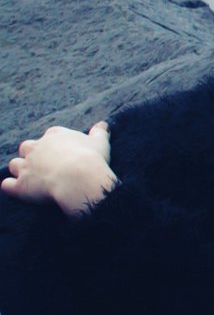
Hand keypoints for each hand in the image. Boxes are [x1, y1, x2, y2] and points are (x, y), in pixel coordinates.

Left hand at [3, 122, 118, 216]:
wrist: (80, 178)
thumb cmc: (92, 159)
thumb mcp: (100, 142)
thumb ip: (99, 132)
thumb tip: (103, 124)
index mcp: (54, 136)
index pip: (50, 135)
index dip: (55, 144)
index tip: (64, 152)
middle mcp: (36, 148)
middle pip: (26, 147)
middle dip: (32, 155)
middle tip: (45, 165)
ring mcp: (26, 166)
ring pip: (15, 165)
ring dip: (19, 170)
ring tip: (31, 178)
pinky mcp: (20, 185)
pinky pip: (7, 185)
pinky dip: (10, 187)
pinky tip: (17, 190)